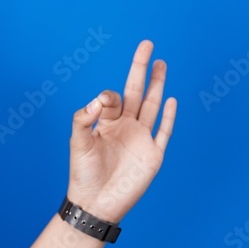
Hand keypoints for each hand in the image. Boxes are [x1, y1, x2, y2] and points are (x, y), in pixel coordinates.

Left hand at [66, 39, 176, 222]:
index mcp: (106, 122)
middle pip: (136, 92)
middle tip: (147, 44)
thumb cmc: (83, 173)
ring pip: (151, 106)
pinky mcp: (153, 155)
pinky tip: (170, 99)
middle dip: (141, 68)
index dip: (110, 95)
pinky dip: (168, 117)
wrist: (96, 203)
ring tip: (161, 63)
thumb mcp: (77, 142)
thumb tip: (100, 98)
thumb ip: (84, 118)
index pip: (114, 98)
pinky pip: (163, 132)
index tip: (105, 101)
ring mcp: (141, 139)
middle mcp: (125, 127)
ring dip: (157, 85)